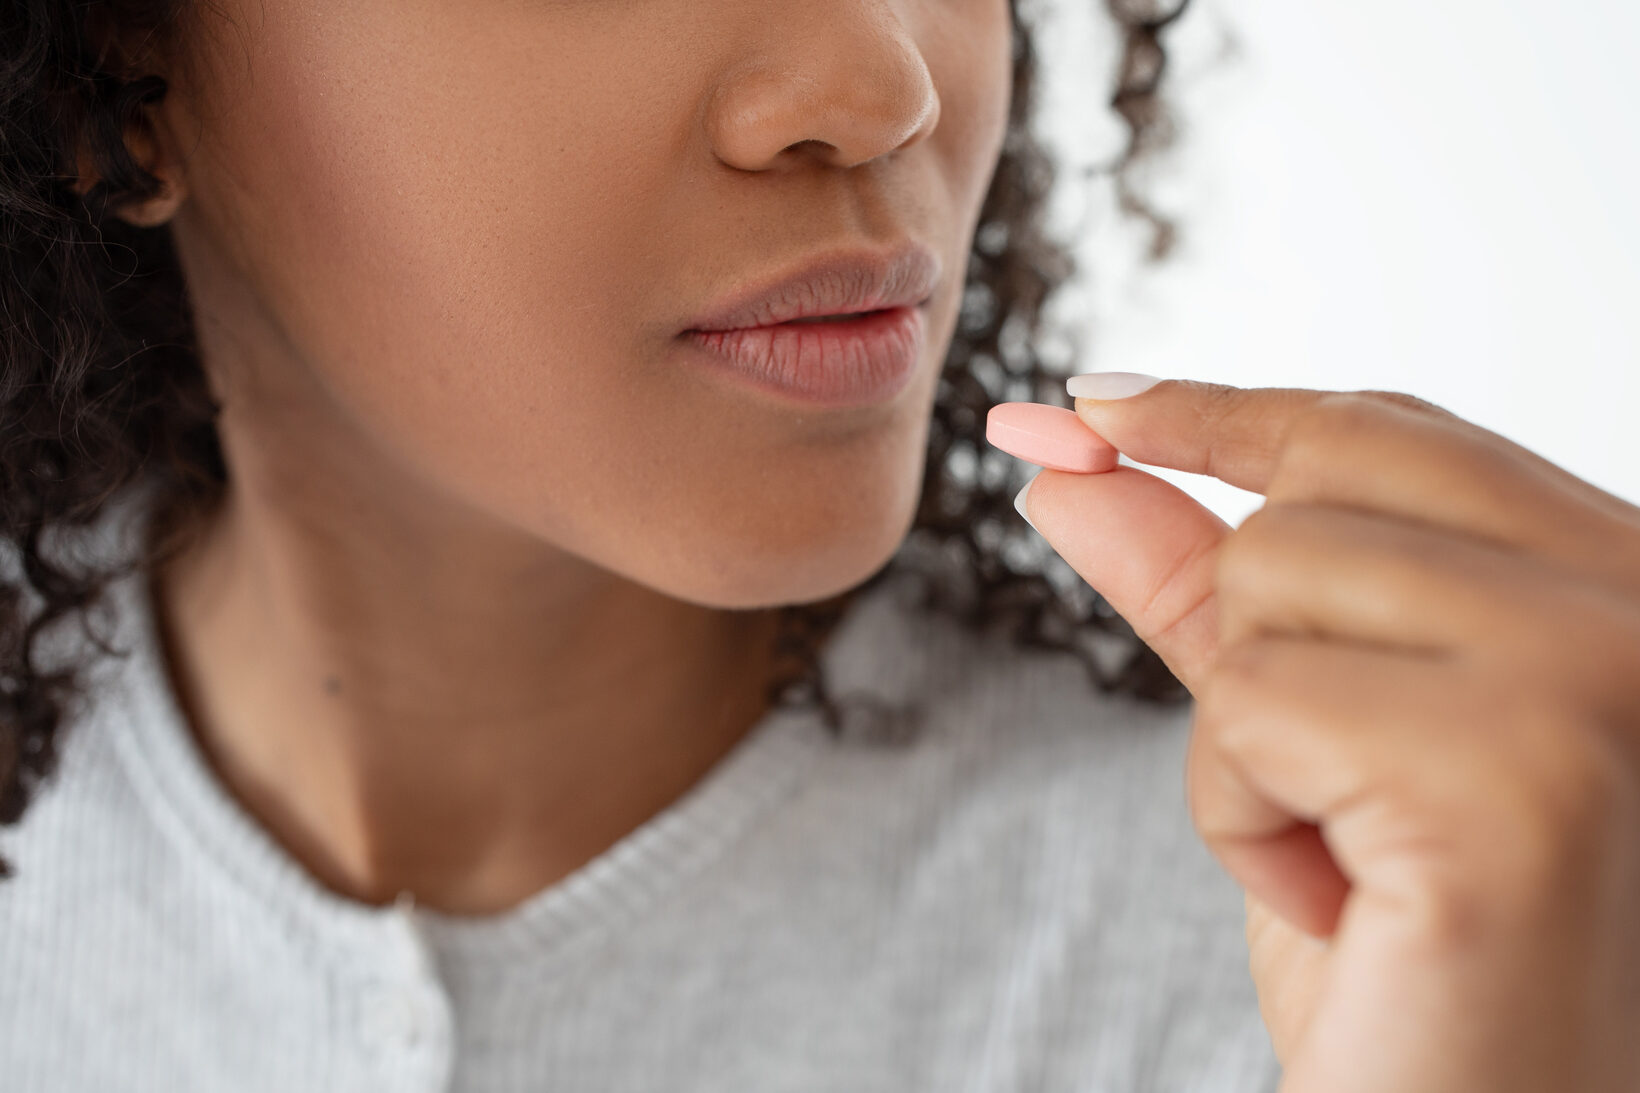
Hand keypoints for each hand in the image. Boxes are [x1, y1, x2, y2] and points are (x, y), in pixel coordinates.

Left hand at [1011, 379, 1639, 1091]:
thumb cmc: (1410, 954)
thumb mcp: (1302, 733)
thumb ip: (1202, 584)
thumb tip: (1073, 460)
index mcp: (1623, 582)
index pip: (1394, 434)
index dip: (1225, 414)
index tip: (1090, 402)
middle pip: (1312, 493)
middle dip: (1258, 646)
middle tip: (1343, 798)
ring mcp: (1599, 679)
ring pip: (1265, 585)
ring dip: (1252, 749)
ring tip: (1360, 860)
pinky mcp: (1516, 780)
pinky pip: (1249, 705)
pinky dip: (1242, 819)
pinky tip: (1351, 908)